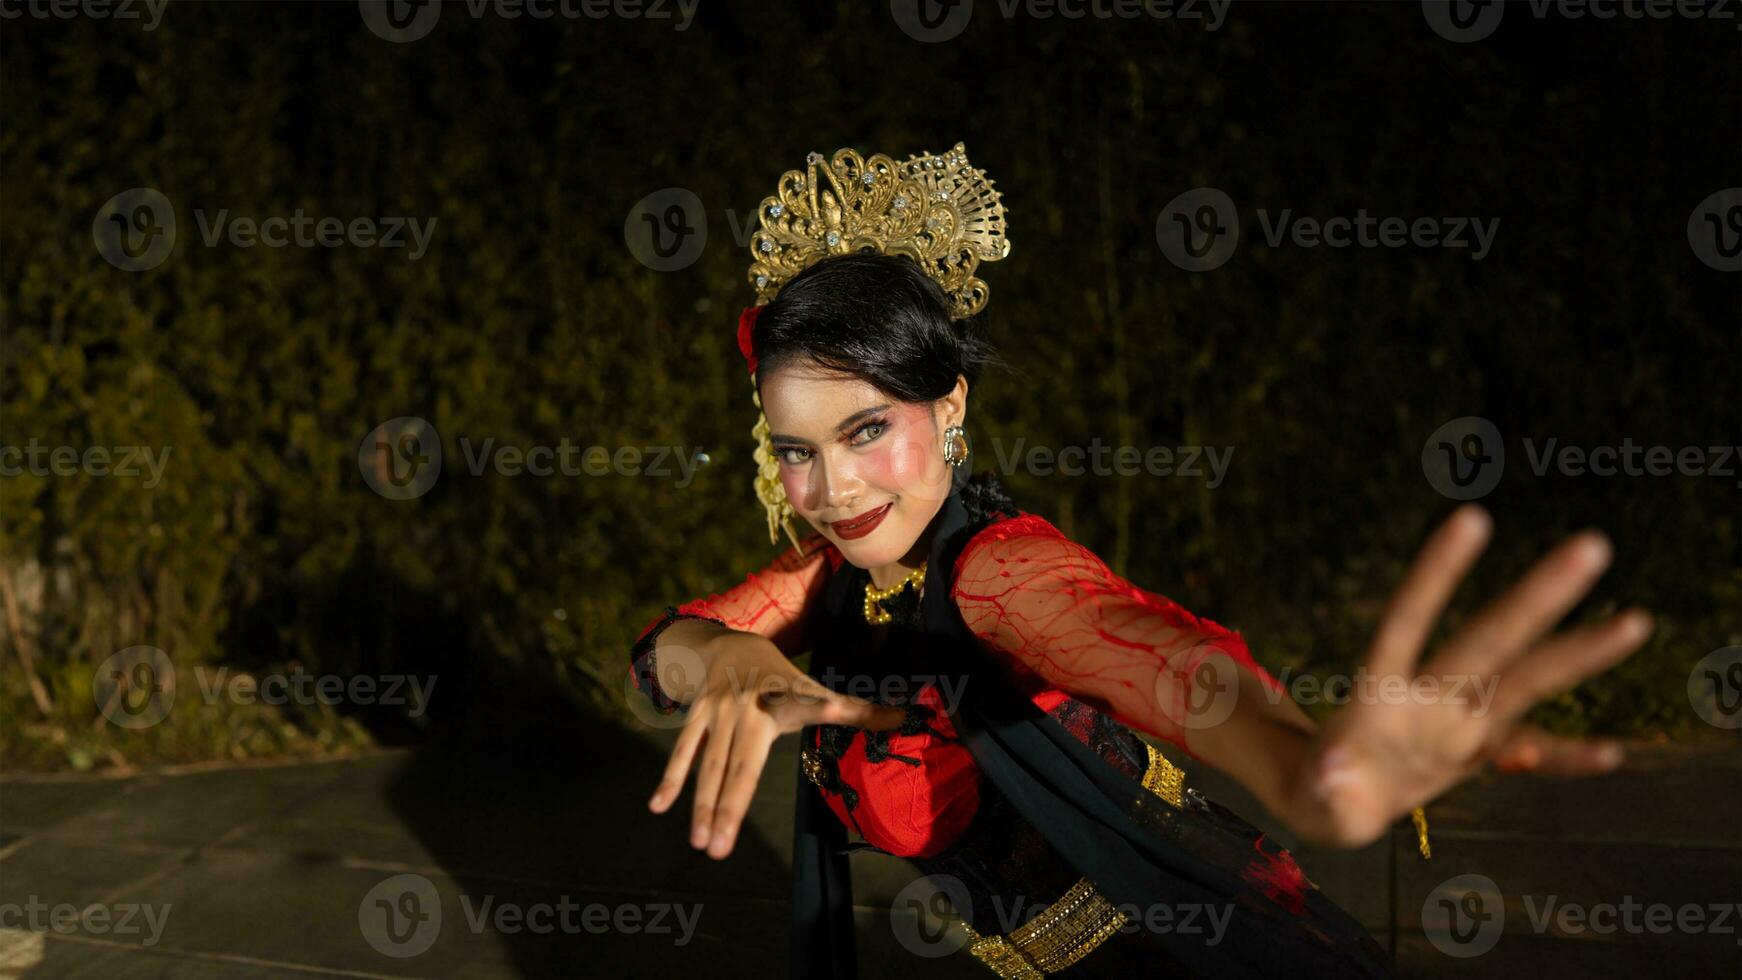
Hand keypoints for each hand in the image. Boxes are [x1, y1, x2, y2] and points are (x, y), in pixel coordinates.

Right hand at [646, 631, 905, 858]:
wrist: (730, 642)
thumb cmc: (783, 680)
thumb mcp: (818, 690)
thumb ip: (858, 710)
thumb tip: (909, 717)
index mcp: (781, 703)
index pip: (801, 712)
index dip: (815, 713)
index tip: (826, 714)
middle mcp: (748, 709)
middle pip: (739, 766)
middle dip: (729, 808)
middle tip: (720, 850)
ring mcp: (718, 713)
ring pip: (709, 764)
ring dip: (702, 804)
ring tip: (700, 843)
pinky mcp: (697, 715)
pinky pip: (683, 750)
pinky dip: (671, 779)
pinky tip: (659, 808)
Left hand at [1288, 505, 1651, 847]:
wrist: (1331, 800)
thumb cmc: (1318, 789)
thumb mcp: (1314, 793)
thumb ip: (1327, 783)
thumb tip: (1332, 772)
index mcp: (1381, 694)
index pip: (1408, 620)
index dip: (1437, 573)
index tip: (1473, 517)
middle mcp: (1429, 698)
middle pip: (1487, 640)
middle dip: (1536, 596)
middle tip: (1594, 544)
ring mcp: (1457, 723)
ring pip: (1525, 682)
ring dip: (1578, 654)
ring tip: (1635, 621)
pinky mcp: (1475, 754)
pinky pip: (1529, 753)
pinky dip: (1566, 758)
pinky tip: (1612, 753)